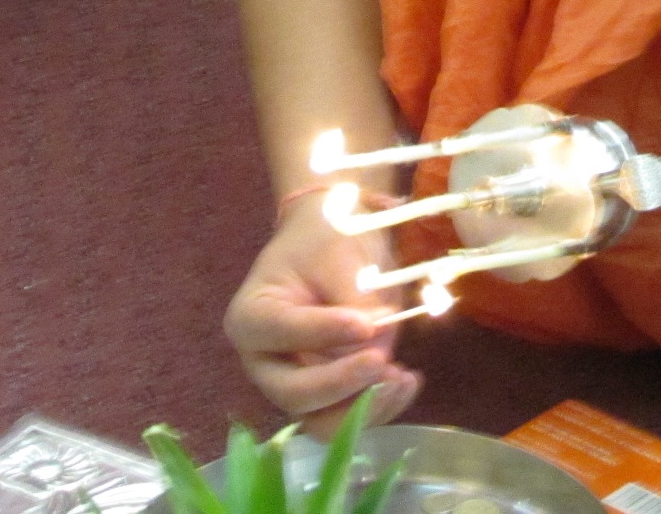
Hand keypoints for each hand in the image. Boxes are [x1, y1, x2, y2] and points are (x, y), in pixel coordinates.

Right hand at [224, 190, 422, 434]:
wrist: (336, 239)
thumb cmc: (327, 238)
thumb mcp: (338, 252)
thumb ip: (353, 296)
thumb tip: (375, 338)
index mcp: (252, 317)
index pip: (279, 332)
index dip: (321, 333)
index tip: (364, 325)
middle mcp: (266, 361)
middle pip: (293, 394)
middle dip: (339, 383)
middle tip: (381, 360)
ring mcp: (295, 383)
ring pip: (320, 421)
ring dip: (362, 409)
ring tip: (401, 379)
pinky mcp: (327, 395)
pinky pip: (347, 417)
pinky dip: (379, 407)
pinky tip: (407, 381)